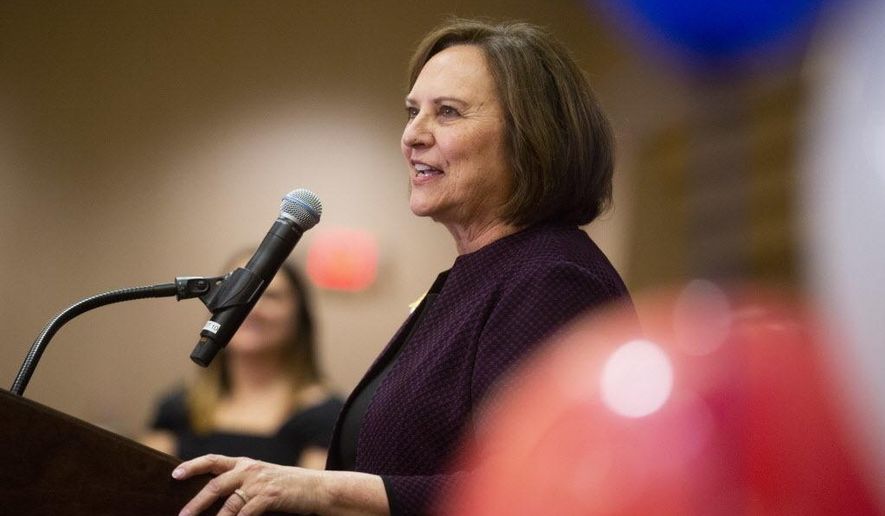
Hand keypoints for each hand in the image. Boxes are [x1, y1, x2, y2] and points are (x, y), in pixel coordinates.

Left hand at [172, 454, 324, 515]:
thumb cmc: (287, 488)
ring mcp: (259, 483)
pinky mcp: (269, 496)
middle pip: (215, 485)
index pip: (213, 460)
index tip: (174, 474)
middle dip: (195, 503)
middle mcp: (249, 470)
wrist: (317, 488)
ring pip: (228, 504)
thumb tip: (215, 497)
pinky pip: (245, 514)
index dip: (192, 466)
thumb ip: (241, 483)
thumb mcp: (262, 479)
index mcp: (245, 464)